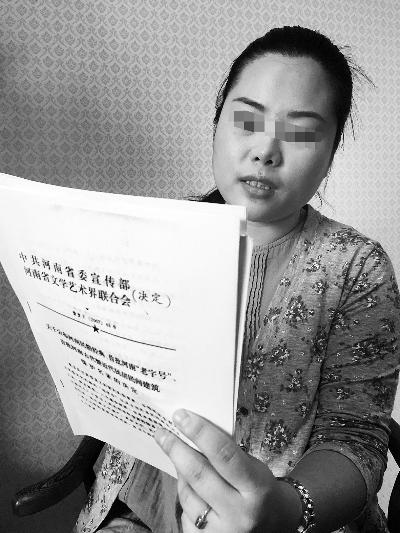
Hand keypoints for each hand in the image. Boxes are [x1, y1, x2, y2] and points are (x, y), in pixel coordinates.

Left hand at [154, 409, 300, 532]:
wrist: (274, 527)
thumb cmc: (260, 489)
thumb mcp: (253, 468)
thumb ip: (226, 455)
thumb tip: (192, 433)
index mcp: (256, 488)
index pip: (224, 454)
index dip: (200, 432)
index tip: (181, 415)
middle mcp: (239, 513)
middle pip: (199, 475)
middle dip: (176, 449)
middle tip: (162, 432)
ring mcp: (221, 532)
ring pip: (187, 494)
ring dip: (180, 472)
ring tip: (179, 457)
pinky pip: (185, 513)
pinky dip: (184, 494)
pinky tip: (188, 485)